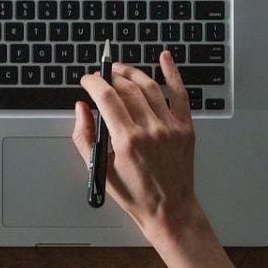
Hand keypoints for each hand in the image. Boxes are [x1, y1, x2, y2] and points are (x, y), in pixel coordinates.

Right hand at [72, 51, 207, 243]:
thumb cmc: (135, 194)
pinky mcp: (185, 127)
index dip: (94, 82)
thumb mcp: (99, 169)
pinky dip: (173, 73)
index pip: (107, 97)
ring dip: (132, 73)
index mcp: (127, 140)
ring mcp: (170, 127)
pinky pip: (180, 94)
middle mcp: (150, 130)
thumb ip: (84, 136)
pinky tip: (165, 58)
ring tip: (120, 69)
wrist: (169, 209)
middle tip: (101, 76)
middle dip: (110, 77)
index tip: (87, 80)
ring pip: (149, 87)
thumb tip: (81, 108)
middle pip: (127, 88)